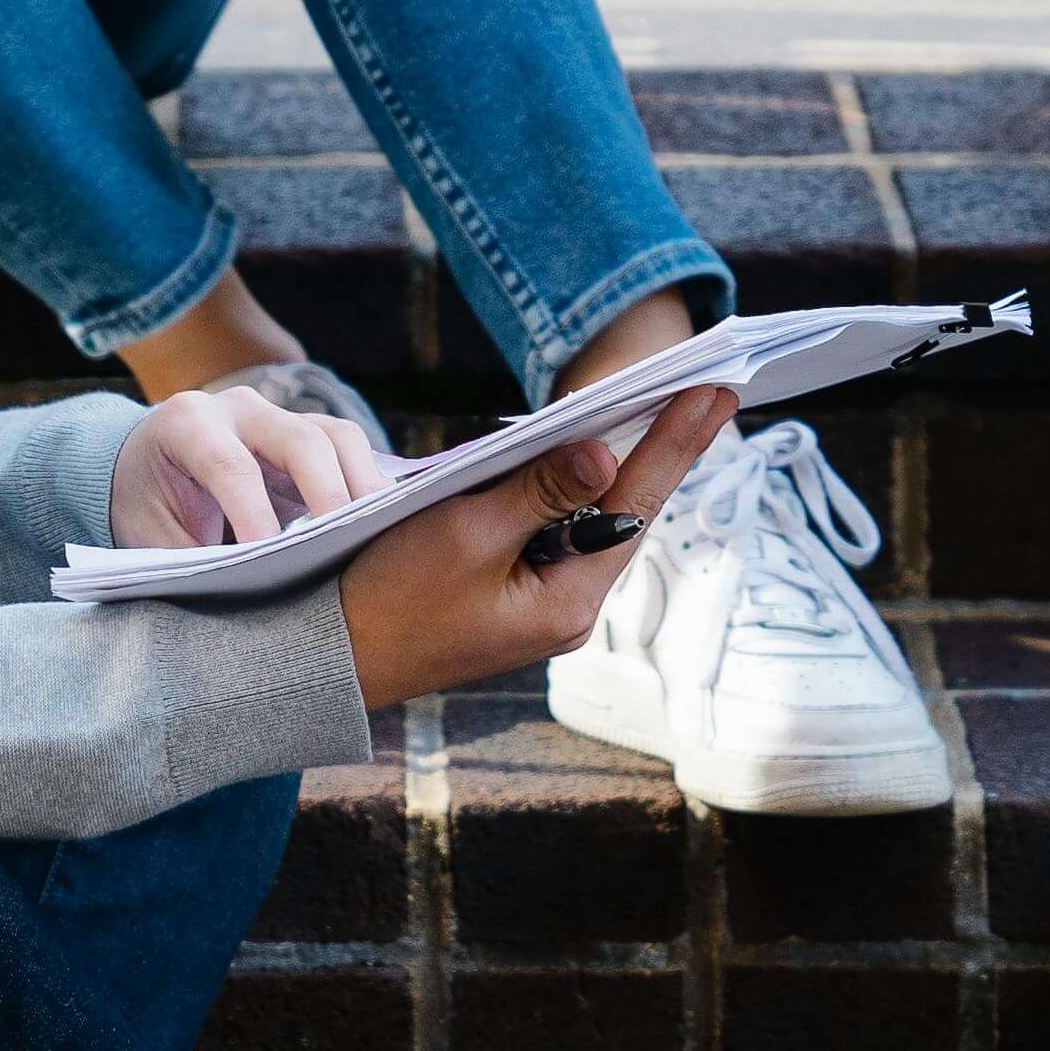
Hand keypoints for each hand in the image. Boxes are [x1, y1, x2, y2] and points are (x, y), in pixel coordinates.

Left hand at [112, 385, 394, 550]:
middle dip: (328, 493)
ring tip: (378, 536)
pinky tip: (381, 527)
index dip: (254, 513)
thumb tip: (244, 598)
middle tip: (344, 545)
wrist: (142, 467)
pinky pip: (350, 451)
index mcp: (187, 424)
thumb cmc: (146, 505)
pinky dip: (368, 486)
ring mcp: (279, 417)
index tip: (271, 558)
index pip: (230, 466)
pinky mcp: (307, 435)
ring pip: (339, 436)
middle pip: (301, 440)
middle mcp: (239, 409)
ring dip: (363, 486)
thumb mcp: (151, 536)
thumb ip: (193, 561)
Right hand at [340, 388, 738, 710]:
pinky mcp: (511, 594)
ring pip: (588, 518)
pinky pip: (553, 530)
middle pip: (623, 510)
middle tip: (707, 390)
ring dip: (615, 464)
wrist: (332, 660)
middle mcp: (566, 607)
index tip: (717, 394)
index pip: (637, 502)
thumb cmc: (389, 599)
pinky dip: (565, 487)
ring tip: (661, 409)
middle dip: (660, 448)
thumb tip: (603, 452)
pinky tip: (579, 453)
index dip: (677, 442)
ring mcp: (541, 604)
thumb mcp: (464, 534)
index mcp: (567, 601)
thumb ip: (537, 491)